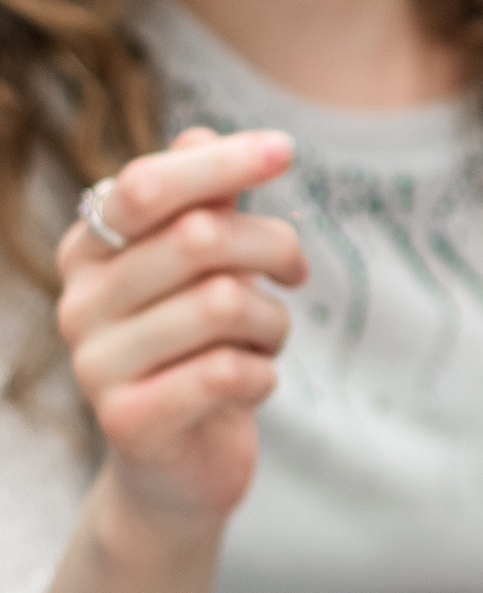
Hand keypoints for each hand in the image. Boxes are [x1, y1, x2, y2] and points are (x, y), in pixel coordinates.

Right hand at [55, 128, 305, 555]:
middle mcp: (79, 301)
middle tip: (294, 275)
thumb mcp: (205, 270)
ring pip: (227, 304)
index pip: (148, 184)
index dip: (221, 162)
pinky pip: (229, 371)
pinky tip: (252, 382)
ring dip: (274, 322)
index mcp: (91, 251)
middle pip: (203, 237)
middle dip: (274, 249)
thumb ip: (204, 204)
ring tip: (264, 340)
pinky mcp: (129, 421)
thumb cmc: (199, 348)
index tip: (285, 149)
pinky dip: (264, 373)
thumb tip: (200, 129)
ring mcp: (95, 363)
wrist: (178, 463)